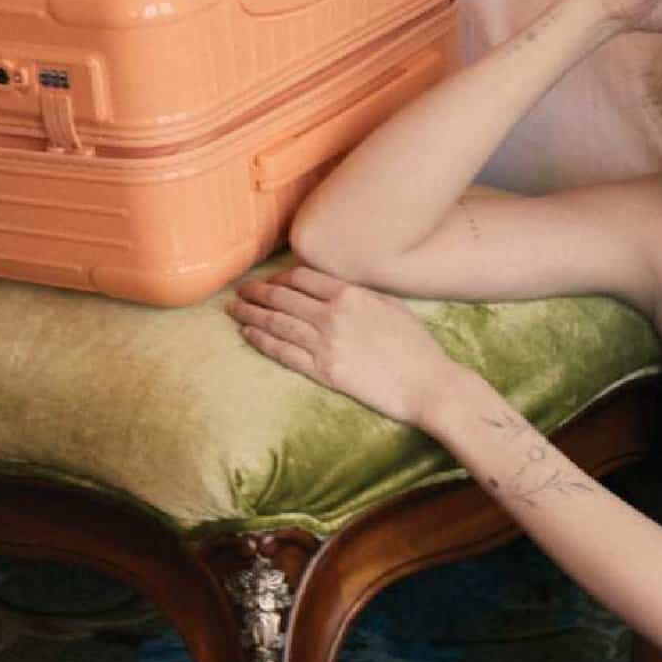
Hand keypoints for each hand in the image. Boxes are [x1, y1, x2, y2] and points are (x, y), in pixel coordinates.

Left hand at [226, 265, 452, 428]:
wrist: (428, 384)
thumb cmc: (418, 347)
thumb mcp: (392, 307)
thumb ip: (361, 296)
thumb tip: (338, 291)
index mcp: (350, 294)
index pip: (302, 278)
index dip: (280, 278)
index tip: (270, 282)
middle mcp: (332, 314)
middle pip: (282, 297)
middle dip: (256, 292)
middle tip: (240, 292)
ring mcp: (326, 343)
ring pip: (276, 323)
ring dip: (250, 315)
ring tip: (233, 310)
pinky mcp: (324, 371)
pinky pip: (284, 352)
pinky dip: (262, 341)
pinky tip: (247, 334)